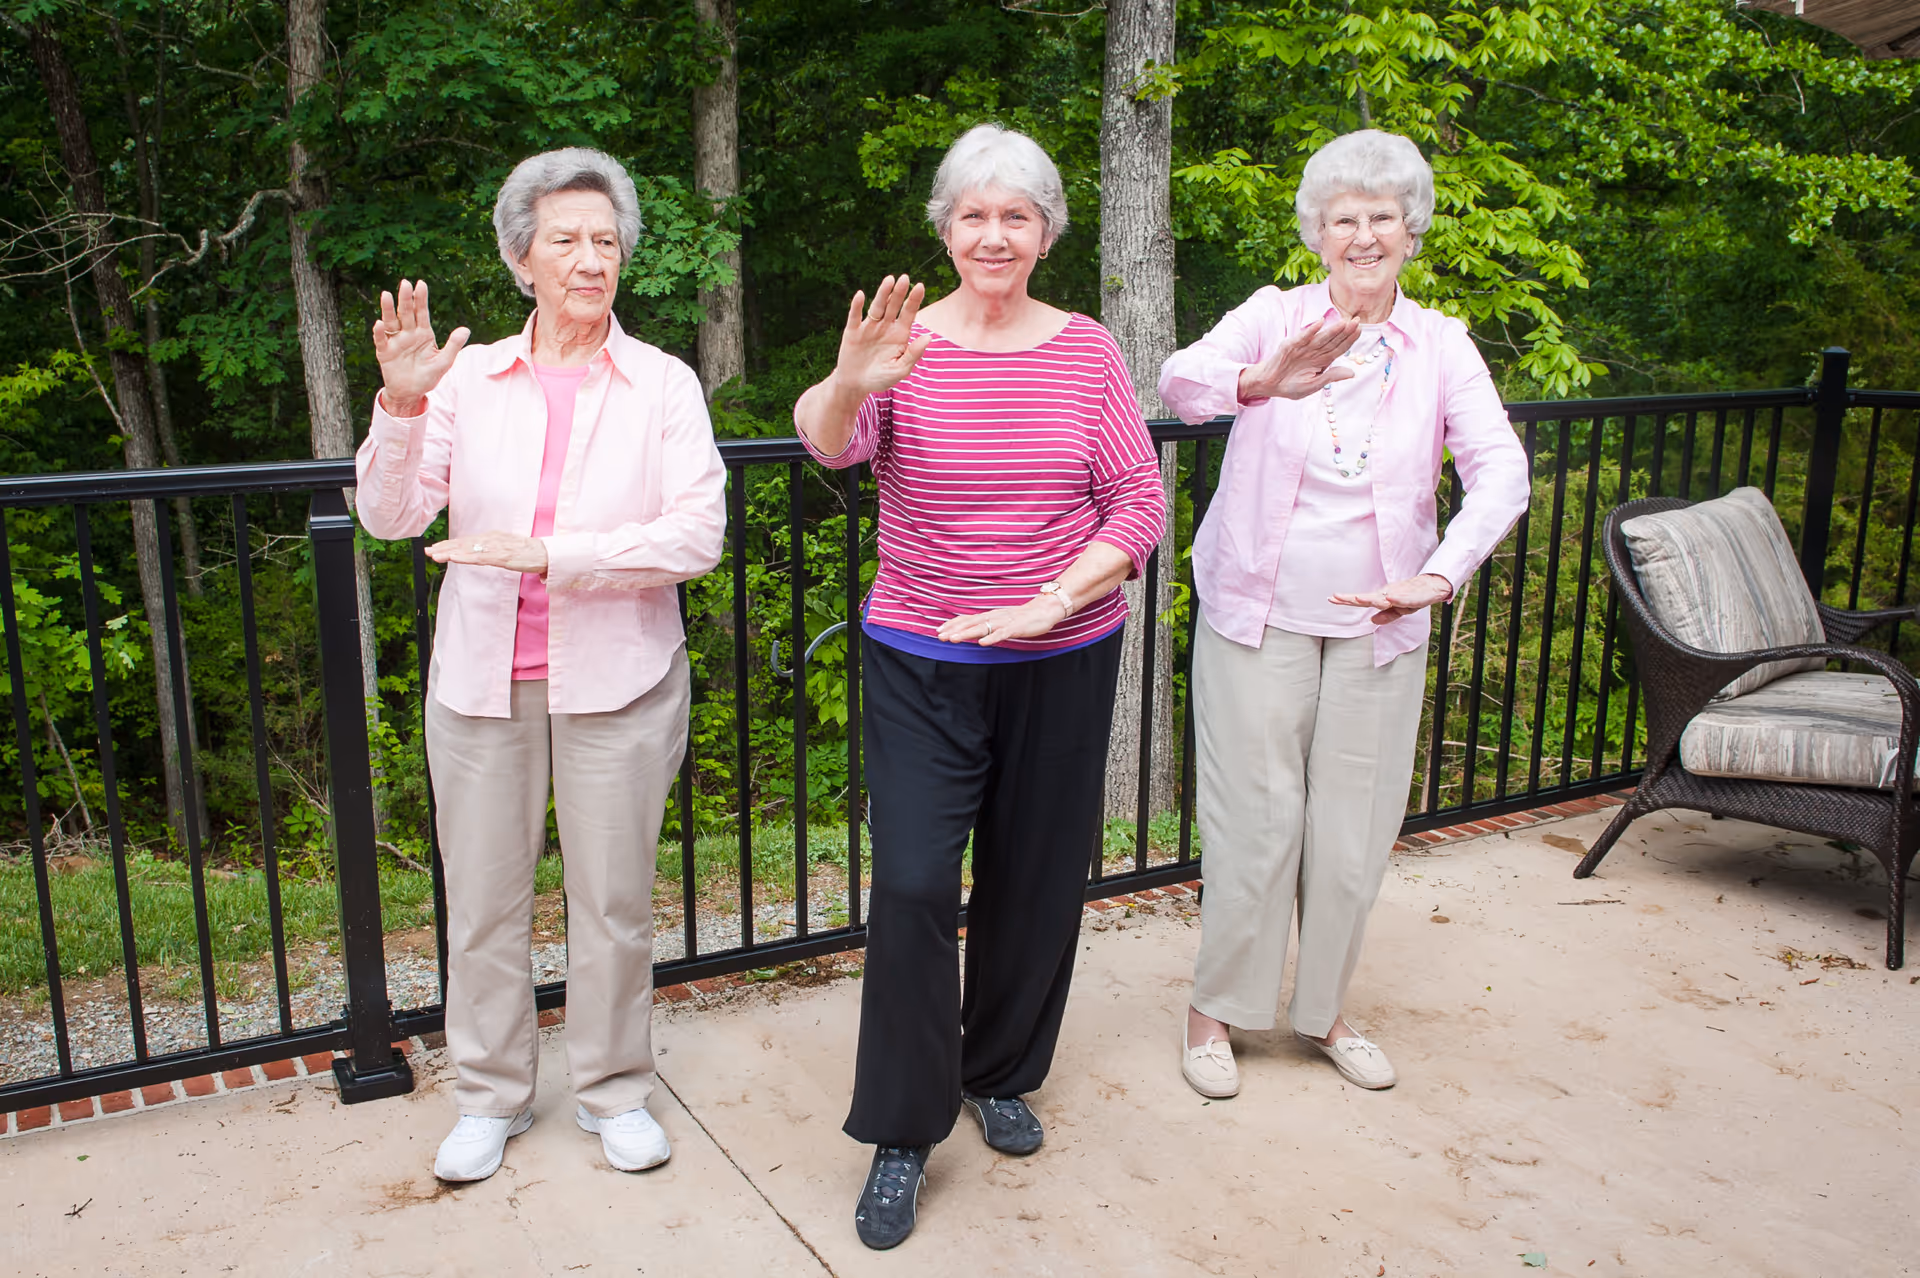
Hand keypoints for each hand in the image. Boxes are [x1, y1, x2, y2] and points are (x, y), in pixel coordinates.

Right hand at [372, 279, 470, 416]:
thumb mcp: (444, 362)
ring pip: (391, 322)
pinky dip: (379, 332)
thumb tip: (466, 329)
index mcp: (424, 334)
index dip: (421, 299)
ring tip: (386, 294)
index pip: (422, 313)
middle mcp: (408, 334)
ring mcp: (395, 342)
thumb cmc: (428, 377)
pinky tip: (380, 323)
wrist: (411, 393)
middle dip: (406, 299)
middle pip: (406, 313)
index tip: (421, 284)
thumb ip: (453, 345)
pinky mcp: (385, 352)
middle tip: (405, 283)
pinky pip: (381, 340)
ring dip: (388, 309)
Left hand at [425, 531, 547, 574]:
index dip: (450, 544)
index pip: (467, 541)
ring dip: (449, 552)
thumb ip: (494, 551)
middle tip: (427, 550)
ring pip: (468, 550)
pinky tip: (453, 558)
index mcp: (493, 538)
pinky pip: (479, 557)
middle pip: (463, 543)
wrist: (548, 554)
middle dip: (444, 547)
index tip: (435, 547)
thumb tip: (481, 555)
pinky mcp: (501, 556)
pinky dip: (464, 557)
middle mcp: (491, 539)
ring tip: (434, 555)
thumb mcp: (508, 549)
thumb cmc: (530, 553)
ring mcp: (496, 547)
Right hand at [830, 275, 934, 399]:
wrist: (856, 385)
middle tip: (905, 278)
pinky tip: (860, 295)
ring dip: (882, 293)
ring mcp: (869, 327)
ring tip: (889, 280)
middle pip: (893, 306)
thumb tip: (928, 337)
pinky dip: (857, 306)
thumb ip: (913, 354)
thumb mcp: (900, 370)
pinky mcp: (853, 331)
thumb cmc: (881, 378)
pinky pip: (855, 317)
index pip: (909, 313)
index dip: (914, 300)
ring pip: (877, 307)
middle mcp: (885, 326)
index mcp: (900, 334)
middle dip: (899, 292)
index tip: (920, 286)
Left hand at [935, 596, 1067, 646]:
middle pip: (971, 623)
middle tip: (940, 636)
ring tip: (954, 639)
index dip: (953, 624)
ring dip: (967, 633)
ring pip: (983, 627)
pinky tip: (982, 643)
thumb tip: (974, 633)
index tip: (939, 630)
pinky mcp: (1016, 627)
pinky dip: (992, 638)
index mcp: (991, 616)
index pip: (968, 619)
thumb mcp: (1002, 621)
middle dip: (954, 629)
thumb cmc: (1023, 617)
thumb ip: (989, 626)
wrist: (1045, 610)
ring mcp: (1005, 622)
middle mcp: (995, 617)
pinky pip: (1002, 633)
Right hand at [1237, 316, 1360, 401]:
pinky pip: (1302, 337)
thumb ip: (1331, 377)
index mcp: (1322, 361)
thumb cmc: (1290, 385)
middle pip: (1332, 340)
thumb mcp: (1313, 385)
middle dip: (1345, 331)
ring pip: (1320, 338)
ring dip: (1332, 330)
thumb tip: (1352, 373)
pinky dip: (1310, 331)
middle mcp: (1314, 352)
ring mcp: (1303, 348)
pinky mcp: (1290, 346)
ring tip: (1344, 323)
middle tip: (1357, 321)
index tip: (1360, 330)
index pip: (1339, 348)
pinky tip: (1320, 323)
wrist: (1269, 385)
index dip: (1350, 340)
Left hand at [1329, 573, 1453, 625]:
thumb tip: (1372, 621)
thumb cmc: (1413, 597)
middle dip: (1352, 599)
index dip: (1347, 600)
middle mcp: (1388, 595)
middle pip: (1367, 598)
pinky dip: (1397, 598)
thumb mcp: (1399, 611)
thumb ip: (1386, 616)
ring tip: (1358, 598)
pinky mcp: (1412, 596)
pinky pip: (1404, 598)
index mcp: (1383, 599)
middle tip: (1336, 597)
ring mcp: (1399, 594)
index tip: (1332, 598)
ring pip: (1383, 598)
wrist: (1431, 587)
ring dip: (1370, 598)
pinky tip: (1390, 598)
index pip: (1362, 601)